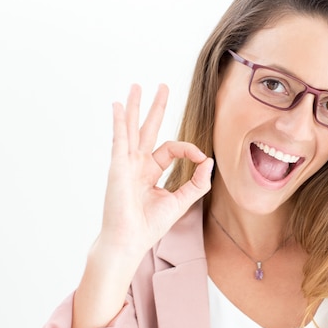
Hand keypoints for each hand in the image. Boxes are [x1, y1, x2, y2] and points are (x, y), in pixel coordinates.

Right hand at [98, 83, 212, 257]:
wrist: (129, 241)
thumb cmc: (149, 226)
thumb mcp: (180, 201)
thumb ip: (196, 182)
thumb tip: (209, 161)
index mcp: (150, 172)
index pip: (171, 148)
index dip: (189, 149)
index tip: (201, 158)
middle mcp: (137, 164)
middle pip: (148, 129)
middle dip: (156, 108)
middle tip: (162, 87)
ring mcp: (126, 163)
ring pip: (132, 128)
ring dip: (135, 106)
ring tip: (136, 86)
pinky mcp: (118, 166)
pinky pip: (120, 138)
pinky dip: (119, 121)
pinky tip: (118, 105)